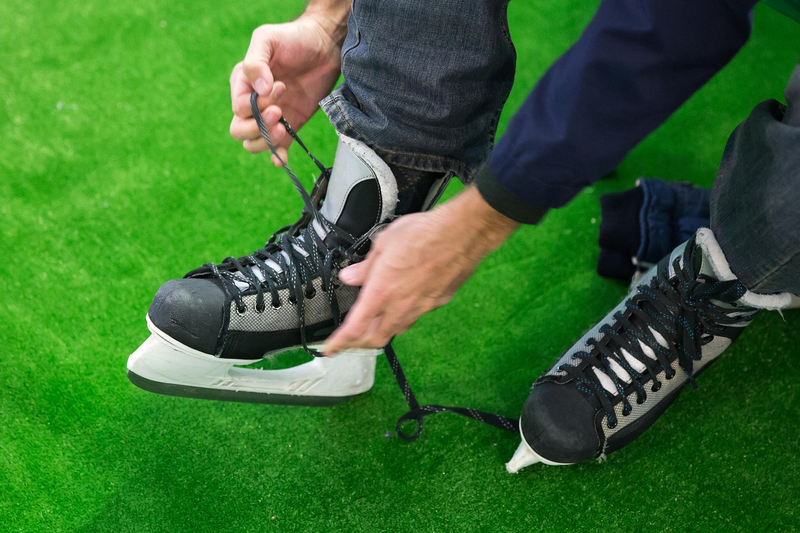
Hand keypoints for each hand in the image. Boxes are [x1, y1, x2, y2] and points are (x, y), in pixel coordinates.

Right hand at [230, 9, 347, 165]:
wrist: (325, 45)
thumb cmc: (294, 38)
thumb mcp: (268, 39)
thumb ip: (256, 62)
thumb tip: (259, 89)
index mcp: (243, 83)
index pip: (239, 107)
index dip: (255, 105)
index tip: (280, 88)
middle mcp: (254, 102)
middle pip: (239, 130)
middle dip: (256, 127)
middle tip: (279, 113)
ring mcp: (271, 116)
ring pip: (253, 143)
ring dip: (265, 141)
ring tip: (282, 127)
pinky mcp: (289, 125)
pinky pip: (277, 148)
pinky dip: (277, 156)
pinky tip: (281, 158)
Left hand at [323, 186, 518, 354]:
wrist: (461, 234)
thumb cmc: (423, 234)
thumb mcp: (383, 244)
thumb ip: (365, 266)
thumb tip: (350, 276)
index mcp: (381, 293)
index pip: (354, 329)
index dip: (339, 343)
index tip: (329, 349)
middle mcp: (401, 307)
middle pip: (376, 338)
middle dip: (360, 342)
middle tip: (352, 337)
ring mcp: (421, 307)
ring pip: (398, 328)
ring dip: (384, 328)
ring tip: (377, 319)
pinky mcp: (437, 302)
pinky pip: (417, 314)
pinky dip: (406, 313)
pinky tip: (406, 299)